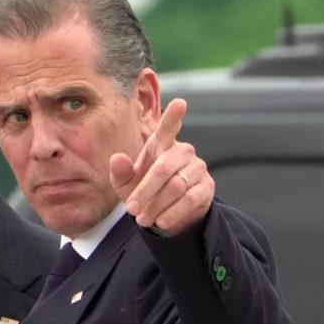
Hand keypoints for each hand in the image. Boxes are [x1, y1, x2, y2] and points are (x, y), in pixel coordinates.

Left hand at [109, 98, 213, 235]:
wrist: (165, 214)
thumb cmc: (143, 191)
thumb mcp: (125, 184)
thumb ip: (120, 172)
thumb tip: (117, 158)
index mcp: (161, 144)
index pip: (168, 128)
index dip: (174, 116)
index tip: (180, 102)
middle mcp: (182, 152)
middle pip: (163, 169)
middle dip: (144, 191)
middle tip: (131, 210)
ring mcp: (197, 168)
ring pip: (175, 186)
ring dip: (156, 206)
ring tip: (143, 219)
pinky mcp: (206, 186)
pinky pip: (189, 199)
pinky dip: (172, 212)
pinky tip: (161, 222)